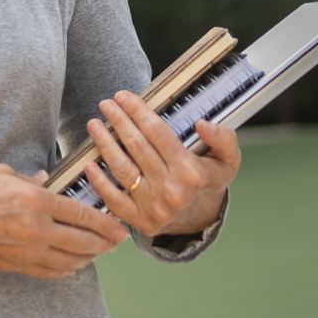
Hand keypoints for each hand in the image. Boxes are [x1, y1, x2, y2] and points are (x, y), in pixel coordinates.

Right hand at [0, 164, 127, 278]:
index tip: (119, 227)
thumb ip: (29, 179)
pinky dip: (67, 269)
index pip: (82, 214)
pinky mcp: (17, 265)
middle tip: (116, 242)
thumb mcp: (3, 173)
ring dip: (89, 258)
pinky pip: (51, 272)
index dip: (106, 223)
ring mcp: (28, 251)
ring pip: (71, 260)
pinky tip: (73, 264)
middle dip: (105, 243)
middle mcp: (37, 229)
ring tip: (98, 252)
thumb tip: (46, 180)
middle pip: (84, 241)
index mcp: (36, 201)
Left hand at [82, 90, 240, 236]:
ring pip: (123, 171)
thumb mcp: (228, 159)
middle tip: (106, 104)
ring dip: (105, 145)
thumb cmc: (209, 180)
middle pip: (138, 148)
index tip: (123, 96)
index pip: (158, 134)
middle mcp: (173, 191)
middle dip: (119, 122)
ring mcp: (155, 208)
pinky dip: (100, 183)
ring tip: (94, 125)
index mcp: (192, 172)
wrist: (202, 218)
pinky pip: (115, 201)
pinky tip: (89, 164)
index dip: (138, 112)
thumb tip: (202, 124)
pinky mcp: (141, 221)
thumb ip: (222, 138)